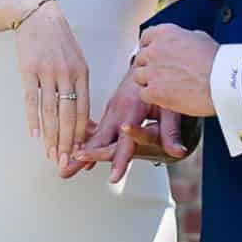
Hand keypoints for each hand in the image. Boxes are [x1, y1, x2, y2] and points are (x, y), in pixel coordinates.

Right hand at [13, 0, 90, 171]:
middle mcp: (67, 74)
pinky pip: (31, 99)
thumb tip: (82, 115)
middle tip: (65, 162)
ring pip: (50, 111)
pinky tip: (35, 134)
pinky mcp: (29, 70)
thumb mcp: (77, 59)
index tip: (80, 151)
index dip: (81, 133)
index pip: (84, 109)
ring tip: (50, 154)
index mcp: (82, 72)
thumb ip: (79, 85)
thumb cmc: (59, 40)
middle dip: (67, 142)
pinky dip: (32, 118)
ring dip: (51, 136)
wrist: (38, 15)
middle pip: (68, 115)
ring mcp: (47, 72)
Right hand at [64, 73, 191, 181]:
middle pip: (100, 139)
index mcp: (131, 108)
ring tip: (64, 168)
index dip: (120, 160)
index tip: (113, 177)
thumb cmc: (162, 83)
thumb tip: (177, 152)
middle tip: (67, 171)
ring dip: (78, 152)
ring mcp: (111, 111)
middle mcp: (117, 110)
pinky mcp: (109, 112)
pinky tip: (72, 155)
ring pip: (93, 136)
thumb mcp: (170, 107)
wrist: (151, 64)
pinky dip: (82, 143)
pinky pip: (95, 130)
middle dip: (84, 157)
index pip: (126, 140)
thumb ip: (170, 132)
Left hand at [132, 25, 219, 119]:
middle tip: (161, 75)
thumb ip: (184, 38)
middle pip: (140, 58)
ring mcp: (152, 71)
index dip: (149, 48)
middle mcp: (154, 49)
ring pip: (138, 76)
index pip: (145, 38)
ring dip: (149, 82)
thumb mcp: (201, 38)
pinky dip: (152, 97)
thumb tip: (183, 42)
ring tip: (165, 87)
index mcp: (165, 33)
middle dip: (149, 66)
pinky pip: (143, 94)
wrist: (224, 81)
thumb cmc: (217, 61)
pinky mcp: (153, 91)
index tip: (154, 56)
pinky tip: (165, 97)